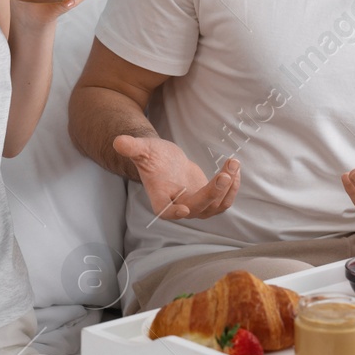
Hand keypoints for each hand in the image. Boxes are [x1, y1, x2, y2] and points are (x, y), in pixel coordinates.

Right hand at [113, 134, 239, 219]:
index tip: (184, 208)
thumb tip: (119, 141)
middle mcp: (180, 207)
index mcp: (160, 199)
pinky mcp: (209, 199)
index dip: (175, 212)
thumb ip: (132, 148)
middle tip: (225, 174)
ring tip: (233, 164)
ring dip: (228, 188)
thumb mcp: (143, 150)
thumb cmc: (152, 156)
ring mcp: (196, 206)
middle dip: (214, 192)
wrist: (164, 161)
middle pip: (199, 208)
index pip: (166, 212)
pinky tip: (235, 169)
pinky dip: (233, 187)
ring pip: (216, 206)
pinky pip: (224, 200)